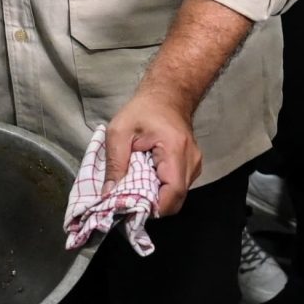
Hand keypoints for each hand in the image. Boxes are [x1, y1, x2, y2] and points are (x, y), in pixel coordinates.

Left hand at [102, 85, 200, 216]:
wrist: (167, 95)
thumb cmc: (142, 110)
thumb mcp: (119, 132)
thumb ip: (114, 164)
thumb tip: (109, 194)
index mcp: (175, 150)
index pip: (173, 193)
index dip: (153, 207)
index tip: (132, 209)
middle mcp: (191, 160)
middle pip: (176, 199)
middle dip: (152, 205)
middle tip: (129, 201)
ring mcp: (195, 164)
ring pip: (178, 196)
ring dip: (157, 198)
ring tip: (137, 188)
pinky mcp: (192, 166)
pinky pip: (178, 187)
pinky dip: (162, 190)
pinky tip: (147, 180)